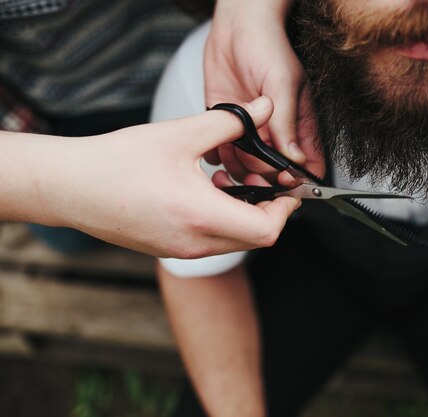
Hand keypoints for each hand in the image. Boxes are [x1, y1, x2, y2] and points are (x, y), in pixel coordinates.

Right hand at [33, 97, 299, 256]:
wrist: (70, 187)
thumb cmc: (116, 162)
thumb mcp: (179, 134)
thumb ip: (229, 122)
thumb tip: (264, 109)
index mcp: (201, 216)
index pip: (267, 231)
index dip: (286, 210)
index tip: (288, 188)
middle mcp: (194, 242)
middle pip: (255, 239)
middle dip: (269, 211)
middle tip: (266, 181)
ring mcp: (181, 250)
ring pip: (233, 241)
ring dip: (244, 214)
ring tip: (228, 180)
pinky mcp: (169, 249)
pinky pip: (210, 241)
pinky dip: (221, 219)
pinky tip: (204, 190)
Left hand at [203, 0, 324, 181]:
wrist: (236, 26)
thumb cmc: (268, 46)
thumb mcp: (283, 84)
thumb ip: (287, 122)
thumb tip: (295, 158)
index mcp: (298, 125)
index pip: (305, 164)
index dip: (296, 179)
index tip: (283, 182)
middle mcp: (275, 132)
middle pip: (273, 172)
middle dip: (263, 177)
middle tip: (251, 172)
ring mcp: (250, 130)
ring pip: (246, 166)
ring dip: (238, 170)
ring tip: (231, 160)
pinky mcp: (227, 124)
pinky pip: (222, 152)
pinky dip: (218, 157)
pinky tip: (216, 147)